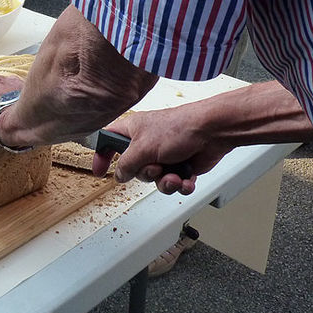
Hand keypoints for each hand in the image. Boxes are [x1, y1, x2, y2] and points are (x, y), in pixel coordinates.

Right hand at [94, 106, 235, 194]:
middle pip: (134, 168)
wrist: (213, 132)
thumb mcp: (143, 147)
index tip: (99, 171)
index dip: (102, 155)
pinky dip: (181, 184)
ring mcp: (165, 155)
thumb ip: (126, 164)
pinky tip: (186, 179)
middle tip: (155, 167)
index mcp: (133, 130)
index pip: (109, 141)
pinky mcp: (180, 165)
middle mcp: (147, 143)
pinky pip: (173, 184)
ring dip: (165, 182)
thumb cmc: (180, 128)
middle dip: (147, 174)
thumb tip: (119, 175)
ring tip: (175, 176)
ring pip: (155, 179)